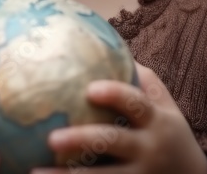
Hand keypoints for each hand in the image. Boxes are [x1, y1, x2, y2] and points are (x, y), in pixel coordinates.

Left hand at [30, 61, 206, 173]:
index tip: (89, 88)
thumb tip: (111, 46)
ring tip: (35, 172)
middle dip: (83, 139)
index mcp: (158, 122)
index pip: (137, 104)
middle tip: (52, 137)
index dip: (115, 94)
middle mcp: (150, 149)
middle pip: (114, 142)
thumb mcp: (167, 109)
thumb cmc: (171, 136)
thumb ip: (144, 82)